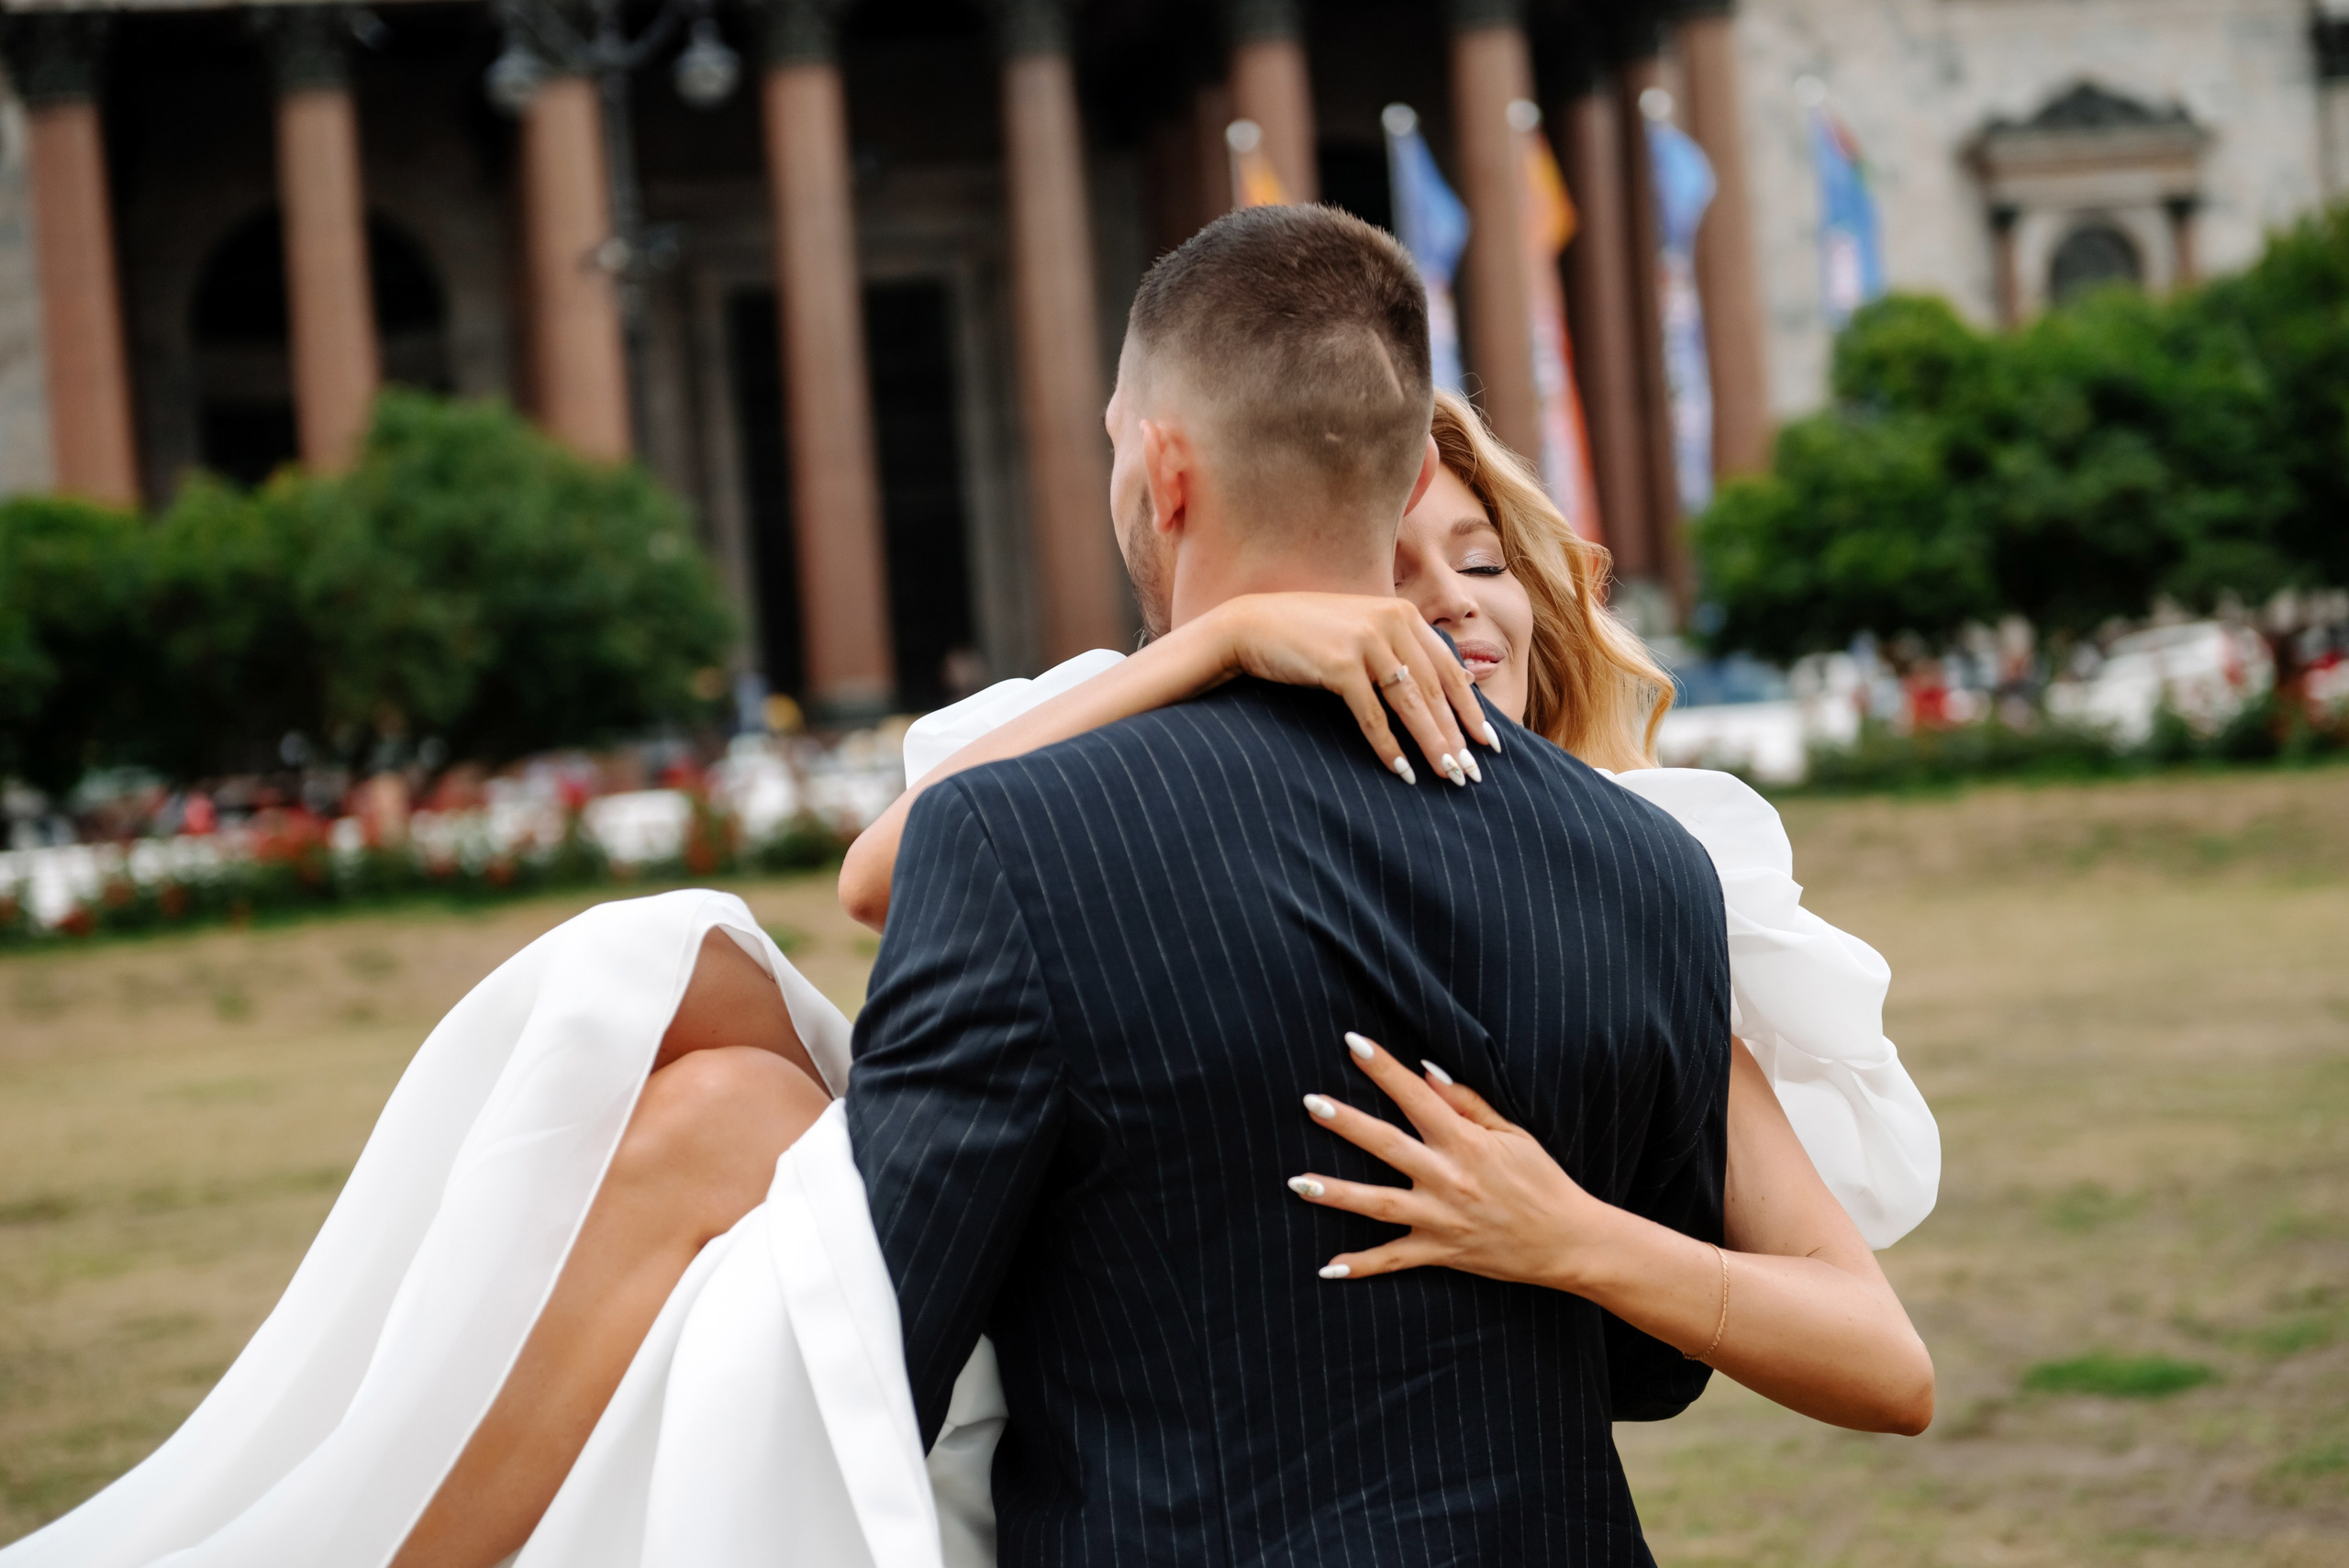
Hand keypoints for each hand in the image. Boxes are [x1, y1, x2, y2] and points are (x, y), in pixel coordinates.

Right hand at [1203, 594, 1500, 785]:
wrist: (1252, 626)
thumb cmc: (1310, 635)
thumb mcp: (1364, 631)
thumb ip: (1405, 650)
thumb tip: (1456, 684)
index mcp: (1402, 614)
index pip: (1448, 668)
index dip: (1471, 709)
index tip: (1490, 743)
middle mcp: (1391, 622)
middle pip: (1434, 690)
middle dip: (1456, 736)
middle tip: (1471, 773)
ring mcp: (1365, 641)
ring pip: (1410, 704)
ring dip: (1431, 744)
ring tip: (1447, 776)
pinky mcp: (1340, 663)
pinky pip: (1372, 715)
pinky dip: (1388, 746)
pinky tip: (1401, 771)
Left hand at [1289, 1032, 1604, 1288]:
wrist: (1569, 1242)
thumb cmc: (1542, 1181)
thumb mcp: (1512, 1133)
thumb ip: (1467, 1103)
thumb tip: (1426, 1072)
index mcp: (1467, 1143)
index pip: (1417, 1097)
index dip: (1385, 1068)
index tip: (1352, 1042)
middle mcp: (1449, 1179)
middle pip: (1388, 1146)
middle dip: (1347, 1123)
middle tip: (1310, 1103)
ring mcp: (1442, 1219)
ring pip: (1379, 1204)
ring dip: (1337, 1192)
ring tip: (1297, 1182)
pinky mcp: (1442, 1252)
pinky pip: (1395, 1260)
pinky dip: (1362, 1265)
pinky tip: (1328, 1267)